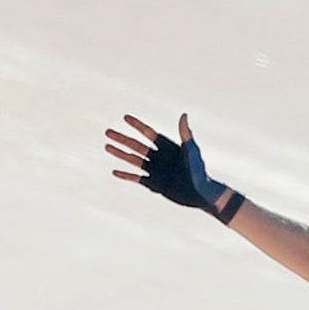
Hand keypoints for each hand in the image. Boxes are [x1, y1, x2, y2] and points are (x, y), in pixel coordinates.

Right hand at [104, 112, 229, 213]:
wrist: (202, 194)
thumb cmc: (200, 171)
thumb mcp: (192, 152)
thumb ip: (186, 135)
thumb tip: (183, 115)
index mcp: (168, 147)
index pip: (149, 134)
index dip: (138, 126)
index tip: (125, 117)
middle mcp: (160, 157)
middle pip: (137, 145)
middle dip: (122, 139)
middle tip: (107, 132)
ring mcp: (156, 171)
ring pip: (134, 160)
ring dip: (120, 154)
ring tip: (107, 147)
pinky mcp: (155, 184)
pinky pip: (137, 179)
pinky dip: (126, 176)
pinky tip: (114, 172)